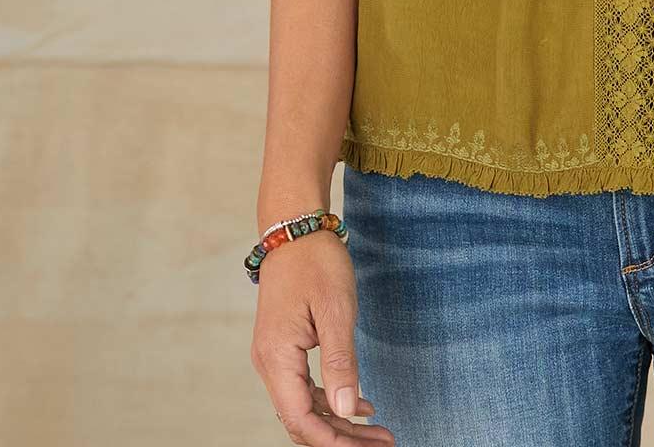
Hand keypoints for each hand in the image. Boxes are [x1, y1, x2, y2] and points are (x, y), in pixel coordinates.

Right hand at [249, 230, 395, 444]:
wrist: (295, 228)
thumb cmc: (316, 262)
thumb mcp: (336, 310)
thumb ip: (340, 362)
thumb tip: (344, 410)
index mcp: (277, 359)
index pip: (300, 419)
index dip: (332, 441)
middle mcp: (269, 364)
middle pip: (303, 420)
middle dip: (341, 438)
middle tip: (384, 443)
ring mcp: (274, 357)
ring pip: (305, 406)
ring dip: (339, 422)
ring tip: (377, 431)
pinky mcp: (284, 347)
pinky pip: (304, 387)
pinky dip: (331, 399)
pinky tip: (360, 403)